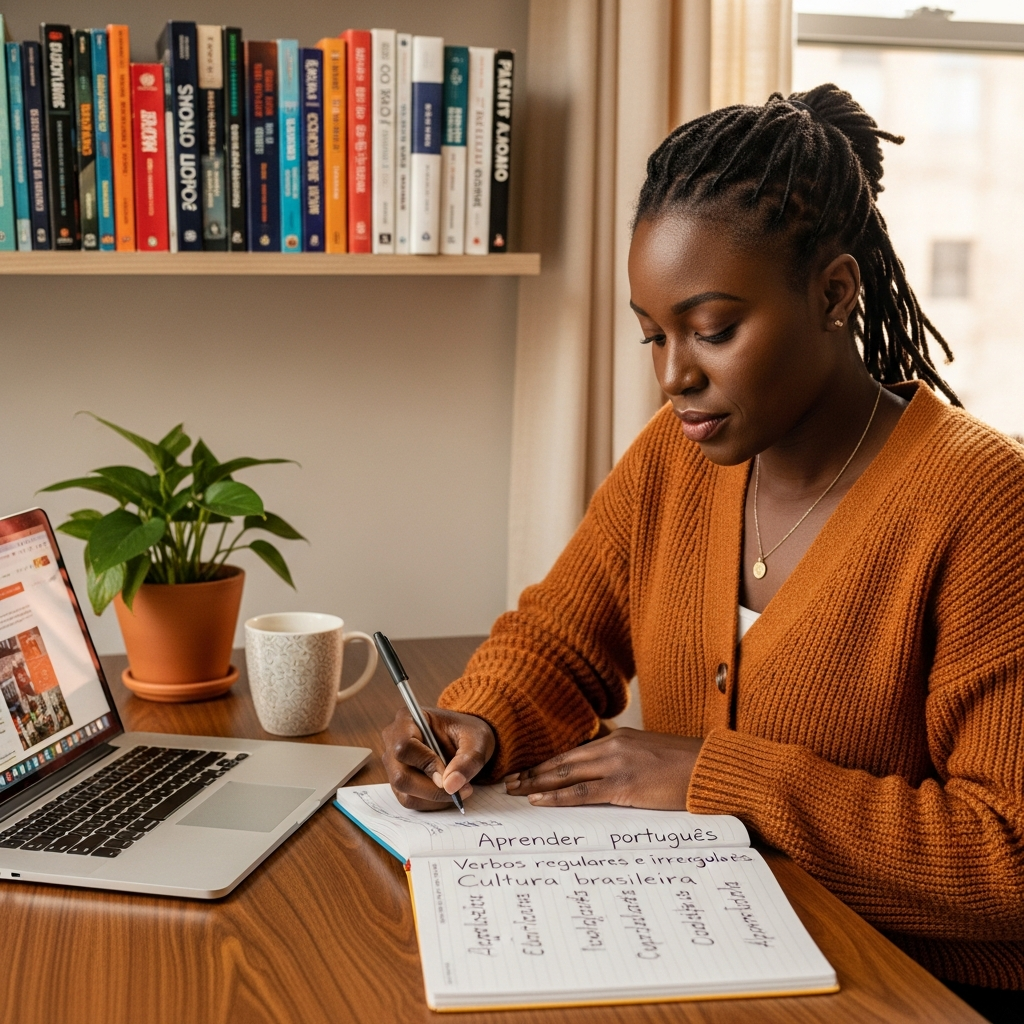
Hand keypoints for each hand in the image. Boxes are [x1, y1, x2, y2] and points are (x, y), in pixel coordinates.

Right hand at [382, 706, 495, 810]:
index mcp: (407, 719)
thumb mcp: (476, 741)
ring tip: (459, 789)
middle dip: (432, 789)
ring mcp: (393, 763)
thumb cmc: (467, 733)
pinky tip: (448, 792)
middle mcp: (393, 740)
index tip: (448, 774)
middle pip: (400, 775)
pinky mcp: (398, 781)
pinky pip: (410, 800)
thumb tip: (450, 786)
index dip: (426, 764)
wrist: (465, 738)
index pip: (404, 747)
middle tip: (460, 789)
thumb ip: (467, 761)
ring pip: (405, 792)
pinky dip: (432, 802)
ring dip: (434, 798)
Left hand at [503, 728, 702, 809]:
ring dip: (537, 783)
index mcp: (620, 739)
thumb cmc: (688, 768)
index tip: (528, 771)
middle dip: (534, 772)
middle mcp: (614, 747)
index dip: (549, 763)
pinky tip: (539, 800)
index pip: (575, 752)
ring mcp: (618, 764)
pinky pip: (583, 792)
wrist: (712, 768)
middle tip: (509, 781)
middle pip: (563, 760)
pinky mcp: (625, 784)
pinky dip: (557, 796)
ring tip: (515, 791)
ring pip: (566, 773)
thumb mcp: (653, 757)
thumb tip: (611, 779)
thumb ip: (630, 762)